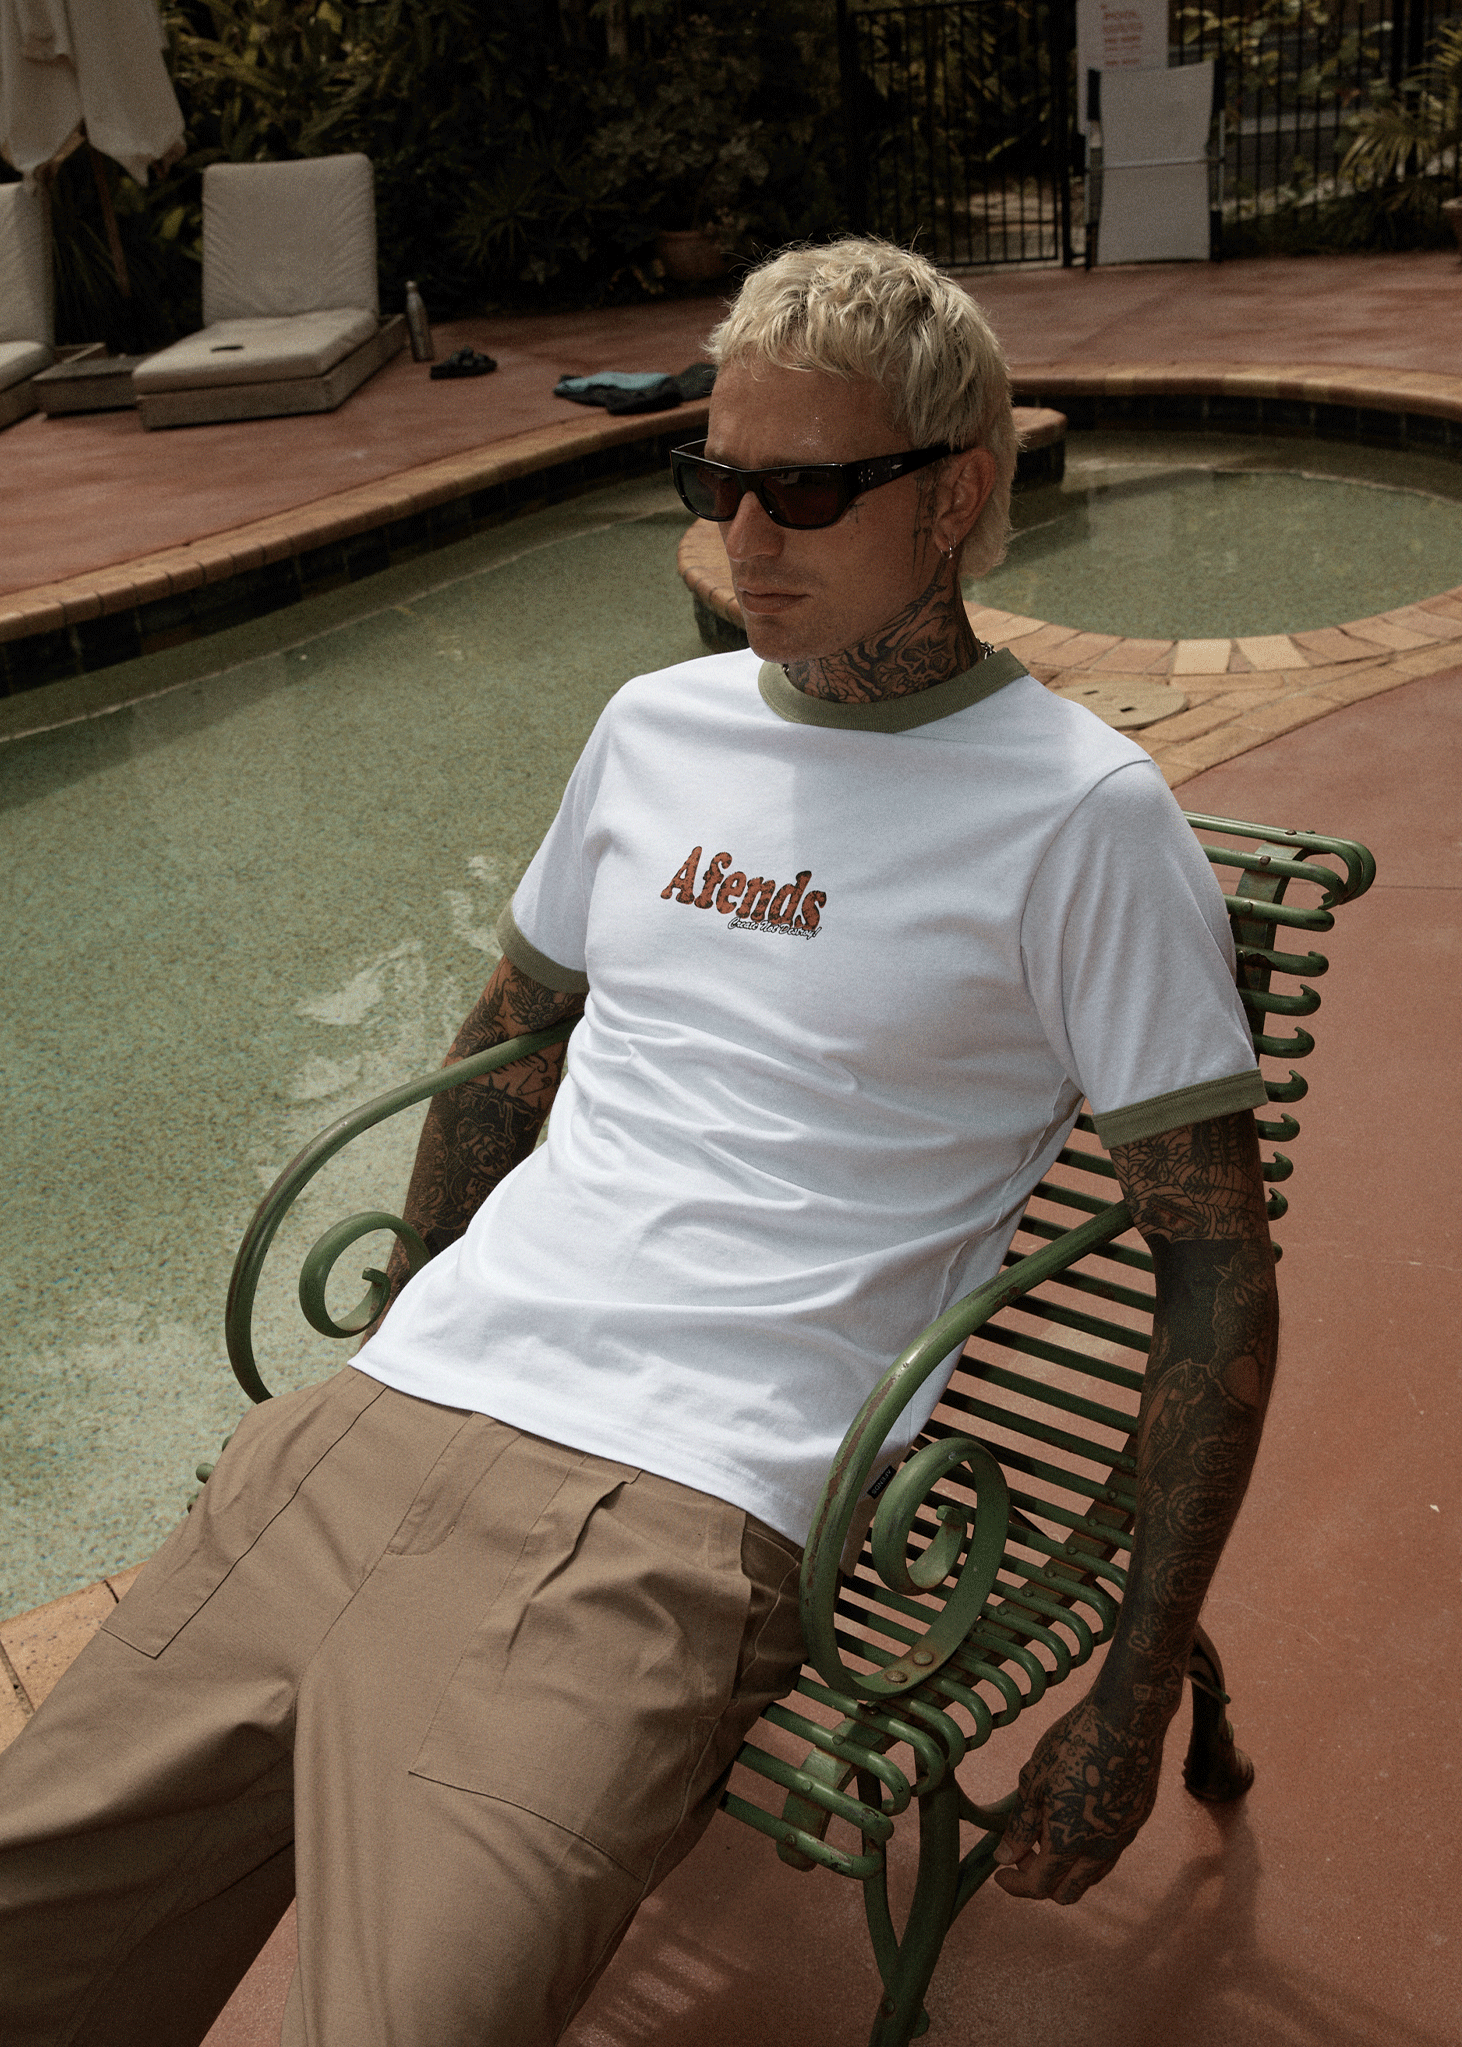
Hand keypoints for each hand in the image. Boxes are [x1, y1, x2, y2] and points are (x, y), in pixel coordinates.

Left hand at [992, 1692, 1170, 1904]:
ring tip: (1049, 1829)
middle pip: (1068, 1892)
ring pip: (1091, 1874)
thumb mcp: (1035, 1779)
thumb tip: (1006, 1856)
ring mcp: (1123, 1837)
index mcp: (1069, 1841)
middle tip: (1024, 1850)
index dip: (1016, 1885)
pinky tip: (1078, 1814)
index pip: (1040, 1886)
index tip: (1001, 1873)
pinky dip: (1088, 1847)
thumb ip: (1021, 1824)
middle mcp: (1100, 1849)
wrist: (1127, 1718)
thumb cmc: (1075, 1743)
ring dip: (1067, 1866)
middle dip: (1042, 1881)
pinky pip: (1109, 1851)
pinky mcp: (1137, 1821)